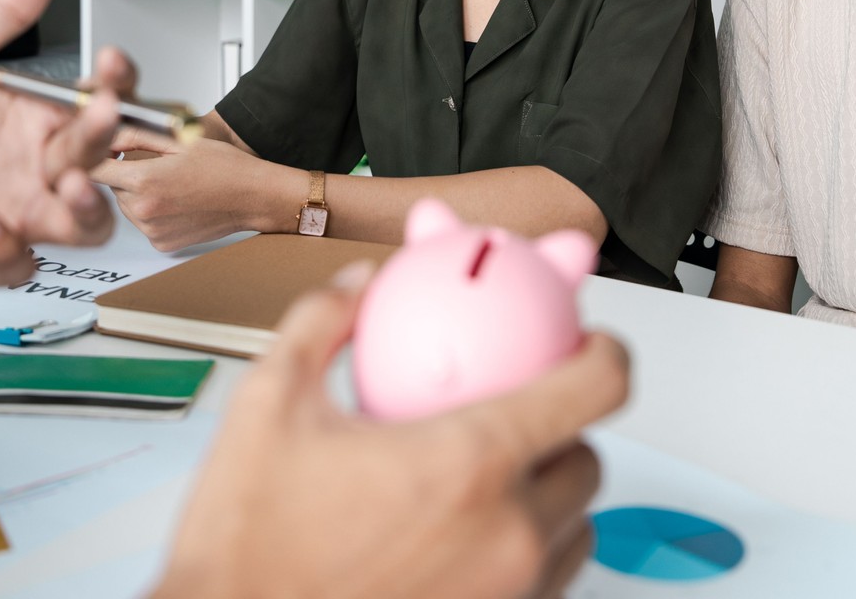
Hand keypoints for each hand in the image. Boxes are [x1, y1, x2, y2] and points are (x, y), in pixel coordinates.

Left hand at [0, 0, 129, 292]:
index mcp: (33, 119)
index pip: (96, 100)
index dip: (116, 83)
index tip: (111, 62)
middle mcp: (35, 167)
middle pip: (98, 155)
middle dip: (106, 134)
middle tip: (102, 113)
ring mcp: (20, 213)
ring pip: (87, 221)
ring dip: (88, 206)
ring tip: (71, 186)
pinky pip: (20, 260)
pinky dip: (7, 246)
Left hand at [94, 126, 295, 251]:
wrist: (252, 196)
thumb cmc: (223, 166)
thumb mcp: (178, 139)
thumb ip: (135, 135)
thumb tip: (107, 135)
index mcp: (145, 180)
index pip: (94, 170)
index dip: (97, 157)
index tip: (105, 152)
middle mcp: (144, 211)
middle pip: (111, 188)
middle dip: (124, 175)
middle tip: (155, 165)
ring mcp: (152, 231)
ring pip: (126, 207)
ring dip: (137, 194)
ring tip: (170, 183)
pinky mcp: (161, 244)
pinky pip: (142, 224)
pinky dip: (152, 212)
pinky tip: (175, 200)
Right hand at [151, 265, 629, 598]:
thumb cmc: (249, 548)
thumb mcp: (269, 407)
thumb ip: (321, 324)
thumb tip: (356, 287)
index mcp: (467, 463)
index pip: (593, 387)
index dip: (606, 350)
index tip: (589, 341)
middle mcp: (505, 533)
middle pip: (587, 458)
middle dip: (561, 428)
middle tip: (508, 413)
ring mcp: (508, 592)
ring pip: (575, 528)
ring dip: (548, 495)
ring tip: (484, 481)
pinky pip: (547, 582)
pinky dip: (526, 550)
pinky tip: (465, 534)